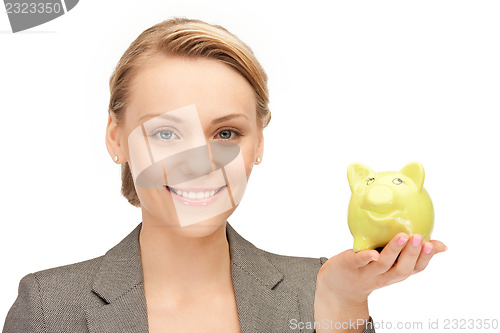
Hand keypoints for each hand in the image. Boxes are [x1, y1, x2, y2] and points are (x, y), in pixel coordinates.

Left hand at [316, 233, 446, 305]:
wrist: (341, 285)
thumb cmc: (371, 267)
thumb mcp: (393, 262)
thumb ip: (414, 252)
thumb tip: (442, 245)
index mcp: (396, 272)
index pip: (416, 268)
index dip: (426, 258)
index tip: (434, 245)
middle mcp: (385, 275)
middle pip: (402, 269)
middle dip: (412, 254)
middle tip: (420, 238)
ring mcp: (368, 271)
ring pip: (383, 264)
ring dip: (394, 251)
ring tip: (402, 236)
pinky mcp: (352, 265)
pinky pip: (360, 261)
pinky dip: (366, 257)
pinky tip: (372, 253)